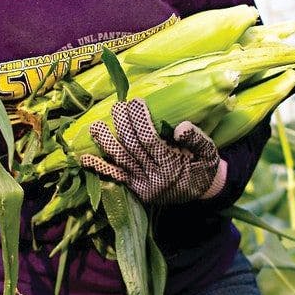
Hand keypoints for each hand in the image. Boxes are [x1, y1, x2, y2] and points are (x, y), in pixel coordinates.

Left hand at [80, 99, 225, 205]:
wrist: (204, 192)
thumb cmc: (204, 166)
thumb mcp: (209, 152)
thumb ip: (197, 138)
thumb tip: (180, 127)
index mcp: (172, 166)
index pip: (150, 140)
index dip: (140, 120)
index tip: (136, 102)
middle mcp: (155, 178)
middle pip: (132, 147)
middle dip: (123, 125)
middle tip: (118, 106)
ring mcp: (143, 185)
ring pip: (120, 161)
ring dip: (106, 142)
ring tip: (96, 125)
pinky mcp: (136, 190)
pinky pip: (116, 178)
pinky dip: (100, 168)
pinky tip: (85, 158)